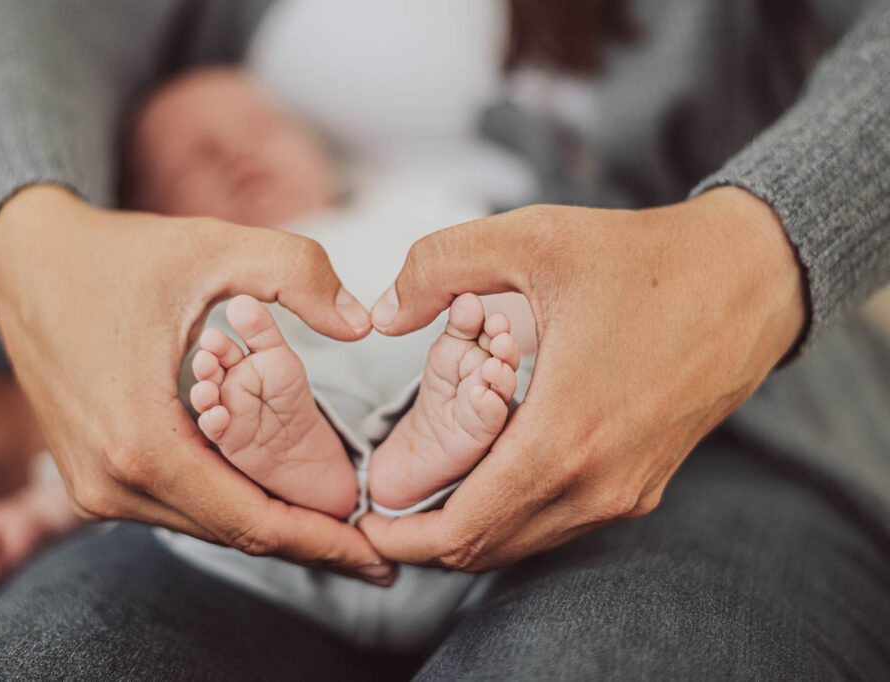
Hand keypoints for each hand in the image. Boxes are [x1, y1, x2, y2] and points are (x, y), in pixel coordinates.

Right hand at [0, 185, 391, 583]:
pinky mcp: (93, 480)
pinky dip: (232, 502)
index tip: (381, 560)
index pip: (252, 521)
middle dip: (309, 541)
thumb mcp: (213, 248)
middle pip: (234, 533)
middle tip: (378, 554)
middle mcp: (113, 483)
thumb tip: (361, 322)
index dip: (323, 542)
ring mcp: (96, 488)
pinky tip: (276, 494)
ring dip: (271, 522)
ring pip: (208, 523)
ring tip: (339, 524)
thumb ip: (297, 274)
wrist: (26, 264)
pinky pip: (180, 506)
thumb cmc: (118, 257)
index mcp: (143, 442)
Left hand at [360, 187, 805, 570]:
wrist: (751, 278)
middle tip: (380, 505)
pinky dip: (511, 510)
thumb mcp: (533, 238)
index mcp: (565, 436)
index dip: (403, 533)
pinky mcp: (643, 483)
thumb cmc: (645, 259)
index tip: (362, 515)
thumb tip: (383, 313)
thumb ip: (441, 266)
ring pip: (524, 540)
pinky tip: (485, 467)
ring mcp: (626, 491)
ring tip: (423, 487)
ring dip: (468, 523)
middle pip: (488, 547)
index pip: (464, 529)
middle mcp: (599, 484)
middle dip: (424, 535)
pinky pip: (559, 520)